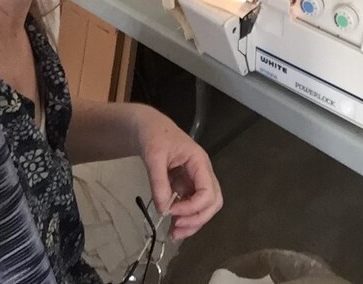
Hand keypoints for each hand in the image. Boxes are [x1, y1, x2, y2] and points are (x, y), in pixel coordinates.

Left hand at [136, 108, 222, 239]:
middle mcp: (202, 172)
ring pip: (206, 207)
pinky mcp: (187, 186)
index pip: (208, 190)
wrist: (149, 129)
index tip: (172, 211)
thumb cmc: (154, 136)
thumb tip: (163, 211)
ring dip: (193, 223)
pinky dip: (185, 219)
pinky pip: (193, 206)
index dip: (193, 206)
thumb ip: (158, 182)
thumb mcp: (153, 155)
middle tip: (176, 229)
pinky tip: (172, 227)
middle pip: (213, 201)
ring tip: (173, 234)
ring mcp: (196, 180)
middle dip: (197, 219)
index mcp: (199, 161)